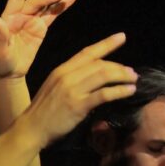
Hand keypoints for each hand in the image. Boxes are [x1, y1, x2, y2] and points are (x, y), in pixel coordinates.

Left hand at [0, 0, 79, 79]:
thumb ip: (0, 35)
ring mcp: (32, 20)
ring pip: (46, 4)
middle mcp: (21, 15)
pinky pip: (54, 14)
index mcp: (9, 17)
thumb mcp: (0, 51)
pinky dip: (64, 5)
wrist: (9, 72)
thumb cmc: (1, 62)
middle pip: (36, 1)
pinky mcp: (41, 28)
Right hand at [21, 32, 135, 147]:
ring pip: (103, 75)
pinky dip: (119, 91)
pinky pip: (103, 94)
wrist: (31, 128)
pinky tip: (129, 92)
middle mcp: (67, 76)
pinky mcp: (78, 105)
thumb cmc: (44, 110)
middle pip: (99, 64)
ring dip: (122, 76)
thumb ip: (71, 79)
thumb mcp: (54, 87)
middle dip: (119, 66)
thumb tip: (93, 76)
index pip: (87, 53)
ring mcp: (72, 90)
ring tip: (133, 80)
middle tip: (132, 72)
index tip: (121, 37)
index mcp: (61, 70)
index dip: (106, 44)